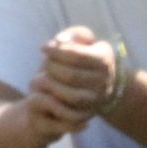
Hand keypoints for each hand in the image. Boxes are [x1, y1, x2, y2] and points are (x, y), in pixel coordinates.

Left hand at [23, 25, 112, 139]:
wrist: (103, 83)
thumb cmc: (86, 56)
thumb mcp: (84, 40)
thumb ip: (74, 34)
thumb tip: (59, 41)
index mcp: (104, 59)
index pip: (77, 56)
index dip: (56, 51)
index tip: (43, 47)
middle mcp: (105, 80)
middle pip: (71, 76)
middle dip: (52, 68)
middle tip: (44, 63)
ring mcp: (98, 98)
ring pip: (72, 96)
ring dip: (51, 86)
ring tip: (41, 77)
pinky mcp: (89, 113)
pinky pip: (70, 113)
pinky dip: (53, 102)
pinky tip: (45, 91)